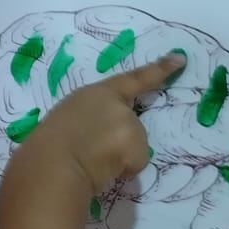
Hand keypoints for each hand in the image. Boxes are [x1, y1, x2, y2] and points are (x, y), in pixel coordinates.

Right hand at [21, 55, 182, 193]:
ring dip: (118, 156)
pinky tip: (103, 169)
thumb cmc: (48, 146)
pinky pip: (136, 162)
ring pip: (134, 145)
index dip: (158, 69)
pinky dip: (124, 170)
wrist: (52, 163)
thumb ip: (91, 119)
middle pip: (130, 123)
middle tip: (90, 151)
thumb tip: (105, 138)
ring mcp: (128, 122)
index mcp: (94, 93)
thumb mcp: (69, 120)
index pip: (132, 78)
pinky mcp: (137, 143)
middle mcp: (116, 103)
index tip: (180, 58)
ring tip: (91, 161)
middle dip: (117, 139)